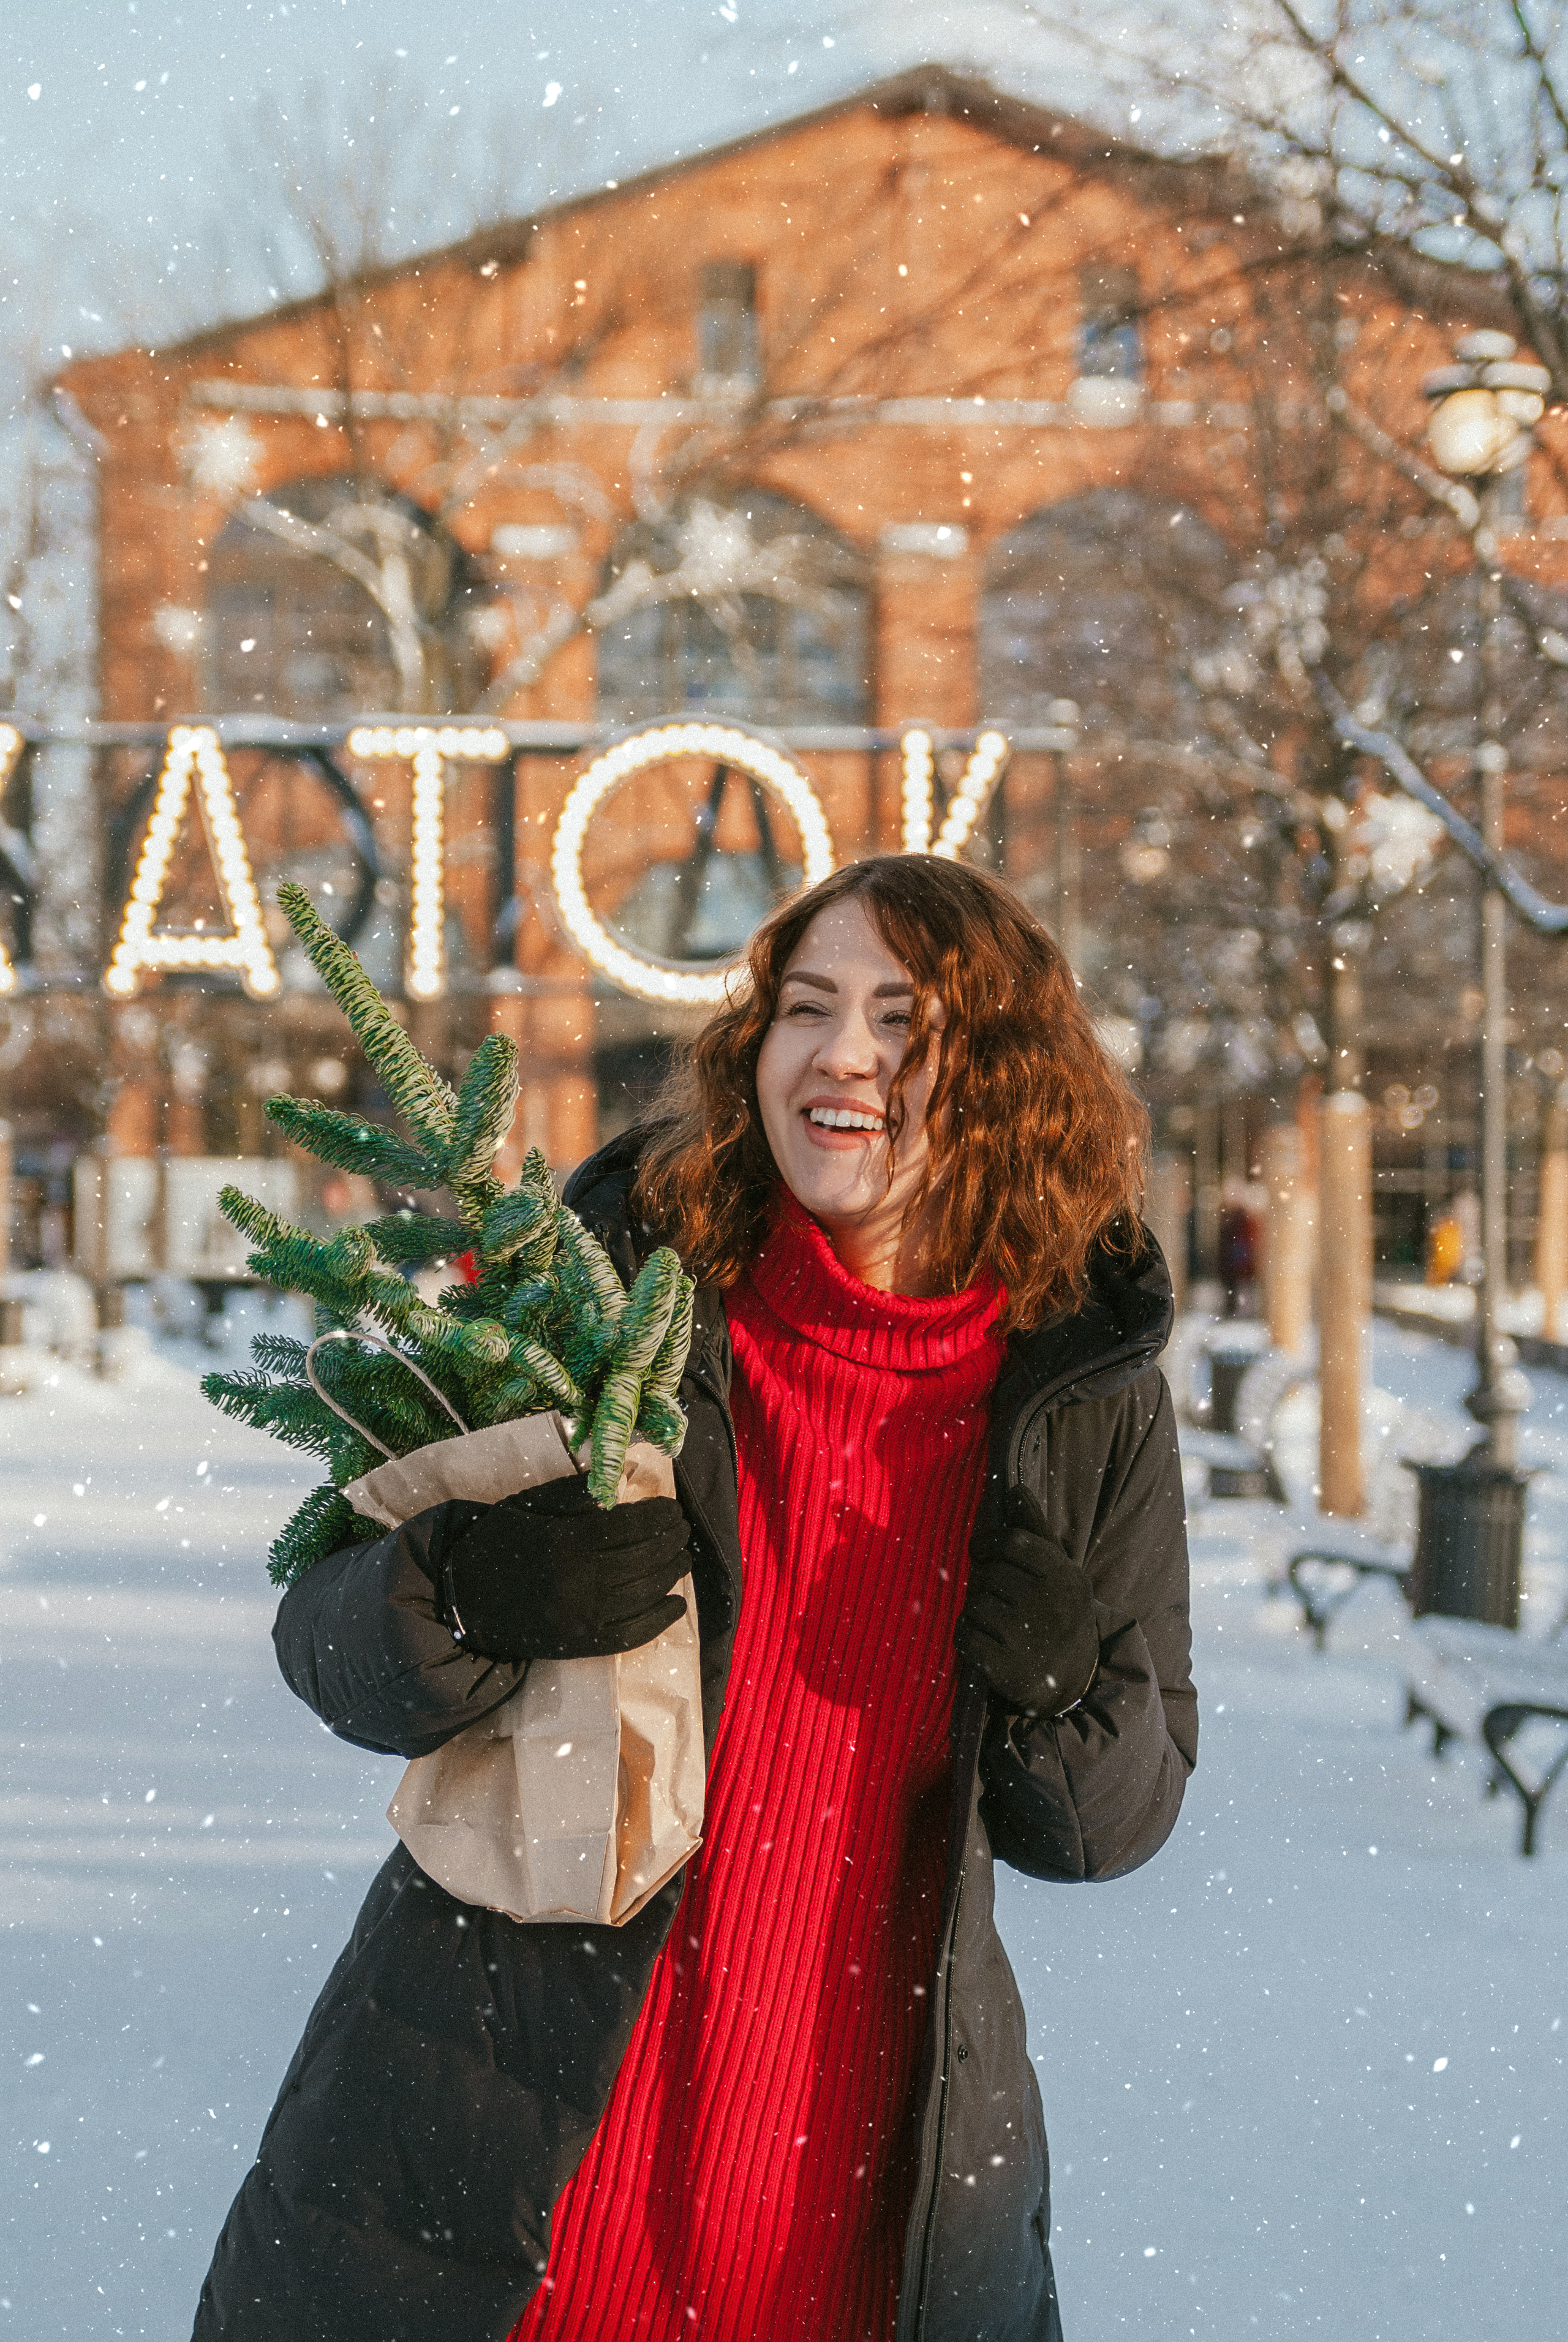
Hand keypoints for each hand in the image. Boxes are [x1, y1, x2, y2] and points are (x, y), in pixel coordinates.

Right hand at [440, 1476, 690, 1662]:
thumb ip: (575, 1493)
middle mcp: (579, 1581)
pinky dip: (659, 1620)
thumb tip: (621, 1476)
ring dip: (671, 1575)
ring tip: (682, 1559)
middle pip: (644, 1559)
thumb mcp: (529, 1506)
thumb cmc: (496, 1544)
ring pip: (643, 1594)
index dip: (659, 1517)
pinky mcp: (579, 1645)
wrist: (461, 1599)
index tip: (673, 1510)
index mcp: (566, 1541)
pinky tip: (676, 1604)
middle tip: (683, 1531)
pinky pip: (632, 1634)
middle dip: (672, 1542)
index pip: (631, 1526)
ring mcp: (581, 1617)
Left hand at [956, 1485, 1098, 1715]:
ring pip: (974, 1604)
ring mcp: (1028, 1639)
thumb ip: (1035, 1531)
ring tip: (997, 1622)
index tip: (983, 1552)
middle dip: (986, 1583)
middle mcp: (1049, 1606)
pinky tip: (985, 1642)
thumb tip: (1015, 1489)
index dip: (989, 1543)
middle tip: (999, 1598)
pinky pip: (964, 1636)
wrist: (1073, 1682)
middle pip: (990, 1574)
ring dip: (976, 1611)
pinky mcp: (1006, 1668)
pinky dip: (967, 1637)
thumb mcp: (1060, 1572)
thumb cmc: (1060, 1614)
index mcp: (1065, 1577)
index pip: (1012, 1542)